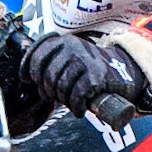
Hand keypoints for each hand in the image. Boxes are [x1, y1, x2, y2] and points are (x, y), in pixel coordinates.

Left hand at [22, 33, 146, 117]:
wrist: (124, 70)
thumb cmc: (92, 68)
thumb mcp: (71, 57)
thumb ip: (53, 62)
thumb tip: (31, 79)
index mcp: (64, 41)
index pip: (37, 54)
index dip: (29, 69)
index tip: (27, 79)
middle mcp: (73, 47)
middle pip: (47, 75)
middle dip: (48, 91)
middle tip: (55, 97)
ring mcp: (85, 60)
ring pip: (61, 87)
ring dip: (63, 100)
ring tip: (70, 102)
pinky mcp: (96, 76)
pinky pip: (76, 95)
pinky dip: (76, 107)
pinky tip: (80, 110)